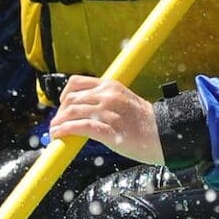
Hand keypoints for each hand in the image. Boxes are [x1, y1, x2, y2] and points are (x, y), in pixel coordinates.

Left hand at [48, 75, 164, 164]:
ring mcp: (107, 112)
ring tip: (55, 132)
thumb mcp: (124, 100)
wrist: (162, 133)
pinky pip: (79, 127)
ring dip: (58, 123)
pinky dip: (65, 131)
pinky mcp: (108, 130)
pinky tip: (60, 136)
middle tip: (56, 123)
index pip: (76, 82)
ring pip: (72, 113)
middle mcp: (107, 96)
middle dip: (59, 112)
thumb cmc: (145, 121)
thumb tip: (86, 109)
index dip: (64, 95)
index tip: (62, 106)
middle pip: (71, 99)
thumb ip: (106, 100)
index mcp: (110, 86)